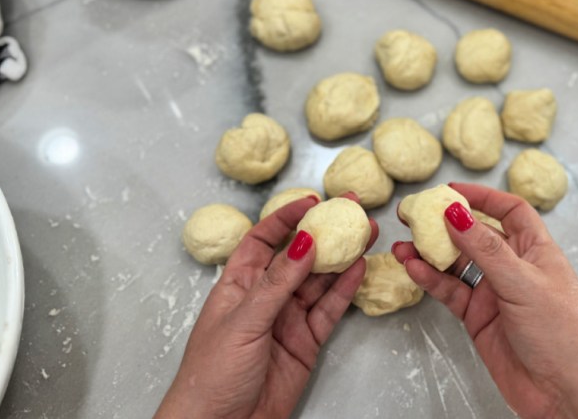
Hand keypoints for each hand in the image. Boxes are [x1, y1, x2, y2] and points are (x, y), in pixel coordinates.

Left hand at [156, 193, 377, 418]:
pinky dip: (345, 289)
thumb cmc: (212, 374)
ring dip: (341, 257)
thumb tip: (303, 242)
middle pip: (298, 256)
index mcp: (238, 285)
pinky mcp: (306, 342)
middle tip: (351, 210)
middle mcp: (265, 297)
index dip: (285, 219)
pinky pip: (329, 310)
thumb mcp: (244, 321)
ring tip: (365, 233)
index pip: (263, 240)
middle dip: (324, 232)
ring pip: (319, 281)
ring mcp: (287, 319)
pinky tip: (359, 268)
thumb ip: (278, 282)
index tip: (311, 201)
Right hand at [392, 183, 577, 418]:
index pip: (510, 211)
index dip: (483, 198)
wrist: (567, 393)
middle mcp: (515, 268)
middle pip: (476, 235)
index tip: (451, 190)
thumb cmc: (563, 333)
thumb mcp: (523, 282)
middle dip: (446, 224)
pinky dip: (431, 280)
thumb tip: (456, 212)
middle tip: (415, 215)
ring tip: (403, 244)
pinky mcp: (480, 319)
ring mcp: (496, 294)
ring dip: (431, 253)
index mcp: (537, 251)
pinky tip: (413, 268)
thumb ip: (485, 248)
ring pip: (457, 264)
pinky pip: (451, 292)